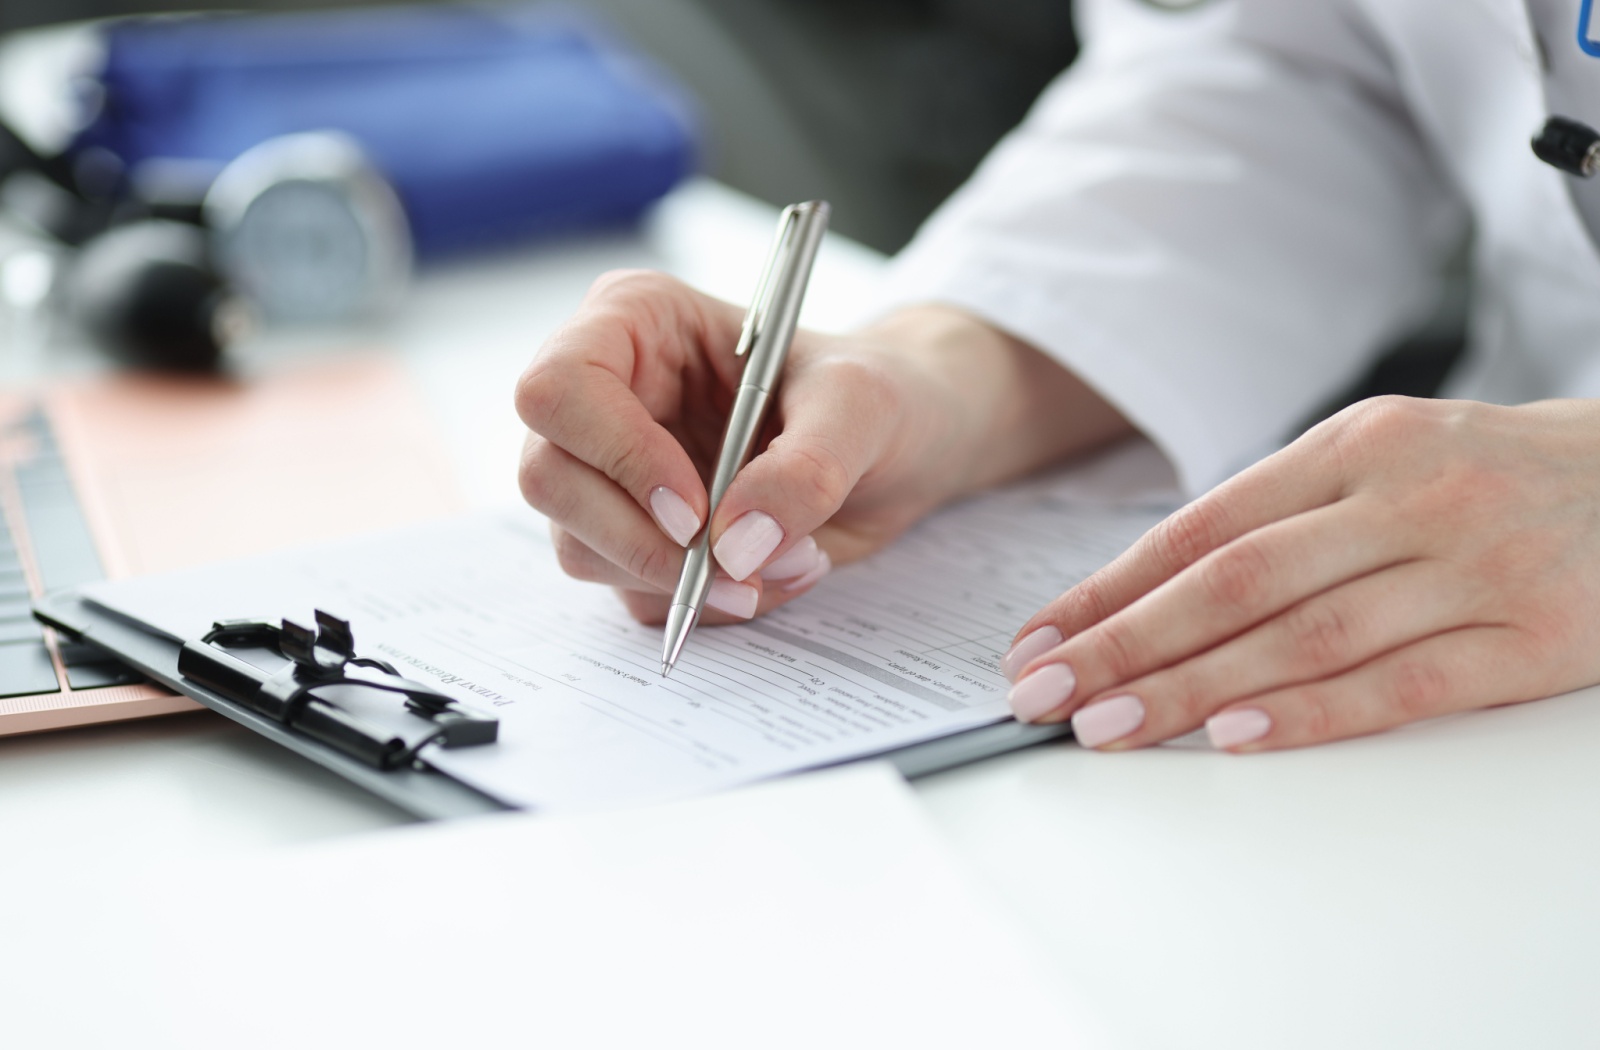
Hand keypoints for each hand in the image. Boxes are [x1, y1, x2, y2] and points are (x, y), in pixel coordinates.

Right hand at [516, 271, 1128, 623]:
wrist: (905, 443)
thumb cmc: (879, 393)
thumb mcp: (861, 408)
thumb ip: (805, 468)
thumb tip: (735, 545)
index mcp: (636, 323)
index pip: (560, 389)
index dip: (616, 456)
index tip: (697, 512)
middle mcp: (605, 394)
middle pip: (549, 479)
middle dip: (643, 541)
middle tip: (740, 569)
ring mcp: (610, 472)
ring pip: (580, 548)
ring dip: (683, 582)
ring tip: (788, 561)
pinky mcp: (636, 535)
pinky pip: (630, 592)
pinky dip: (702, 603)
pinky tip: (771, 575)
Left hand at [1001, 396, 1599, 750]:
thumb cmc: (1490, 477)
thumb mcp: (1385, 461)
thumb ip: (1283, 518)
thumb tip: (1147, 593)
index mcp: (1356, 445)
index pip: (1203, 526)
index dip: (1112, 588)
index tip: (1041, 638)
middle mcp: (1407, 496)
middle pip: (1236, 581)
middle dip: (1125, 643)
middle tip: (1045, 693)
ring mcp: (1473, 565)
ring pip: (1305, 634)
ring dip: (1192, 686)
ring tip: (1108, 726)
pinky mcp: (1535, 636)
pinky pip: (1405, 681)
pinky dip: (1313, 712)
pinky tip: (1235, 735)